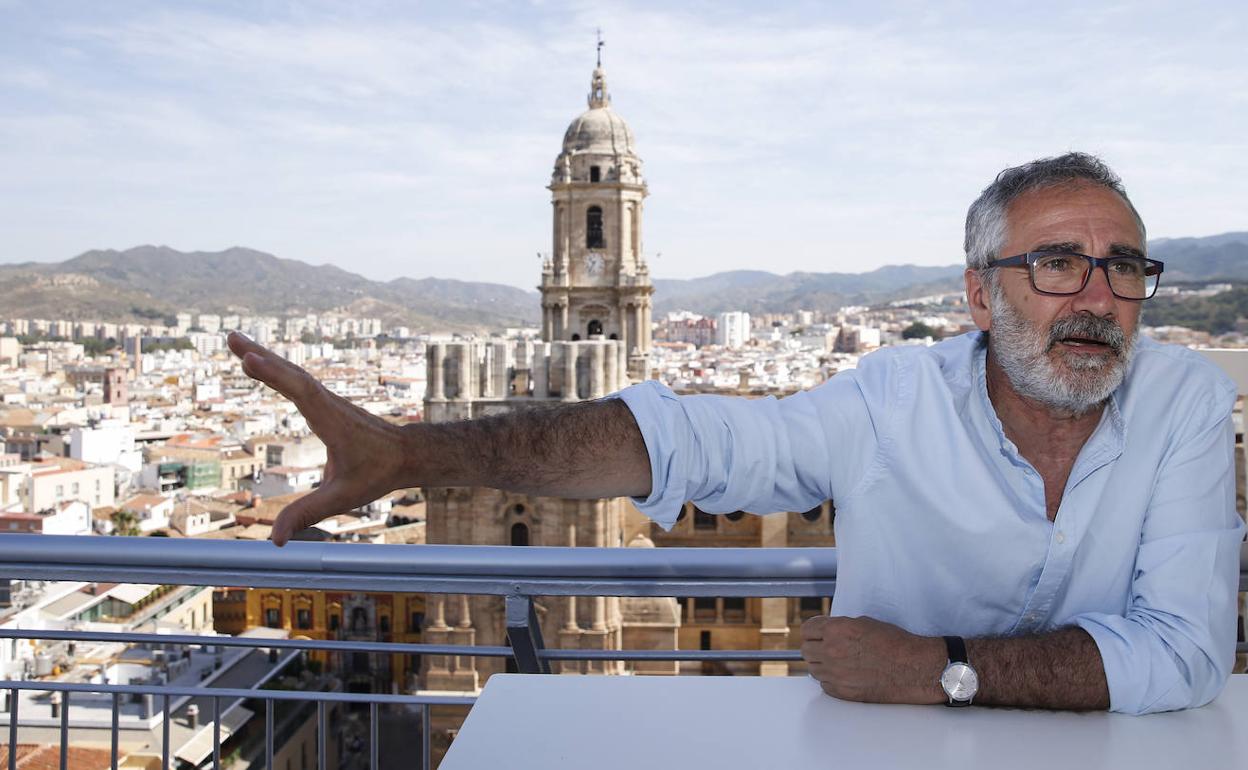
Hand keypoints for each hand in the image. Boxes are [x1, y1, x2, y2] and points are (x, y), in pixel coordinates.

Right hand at [227, 332, 410, 545]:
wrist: (406, 454)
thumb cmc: (377, 473)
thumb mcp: (342, 498)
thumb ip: (307, 514)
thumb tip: (275, 540)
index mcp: (331, 421)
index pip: (301, 391)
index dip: (274, 375)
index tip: (250, 358)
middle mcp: (327, 404)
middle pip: (291, 373)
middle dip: (259, 354)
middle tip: (228, 336)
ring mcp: (326, 400)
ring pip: (292, 372)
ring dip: (264, 355)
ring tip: (234, 340)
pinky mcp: (325, 402)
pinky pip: (296, 379)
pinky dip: (276, 367)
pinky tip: (261, 360)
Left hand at [799, 615, 945, 704]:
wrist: (914, 668)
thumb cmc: (895, 644)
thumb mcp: (864, 624)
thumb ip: (840, 628)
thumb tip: (826, 633)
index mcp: (837, 630)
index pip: (807, 629)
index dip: (813, 630)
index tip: (817, 632)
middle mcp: (832, 652)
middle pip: (806, 650)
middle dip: (815, 646)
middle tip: (826, 647)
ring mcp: (836, 674)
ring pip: (813, 669)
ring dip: (822, 664)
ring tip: (839, 661)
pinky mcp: (842, 692)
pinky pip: (824, 685)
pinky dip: (831, 680)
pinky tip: (845, 674)